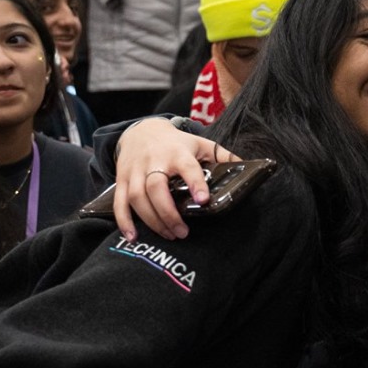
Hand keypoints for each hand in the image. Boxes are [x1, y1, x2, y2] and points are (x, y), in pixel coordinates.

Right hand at [112, 119, 238, 241]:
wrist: (142, 131)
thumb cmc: (176, 143)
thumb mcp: (201, 143)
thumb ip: (222, 156)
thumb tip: (248, 168)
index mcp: (178, 153)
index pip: (187, 167)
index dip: (195, 182)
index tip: (203, 200)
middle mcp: (154, 161)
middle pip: (156, 187)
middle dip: (169, 212)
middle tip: (183, 231)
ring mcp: (135, 171)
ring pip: (137, 197)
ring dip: (152, 220)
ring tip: (169, 235)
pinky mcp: (122, 179)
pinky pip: (120, 202)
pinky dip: (125, 221)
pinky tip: (134, 236)